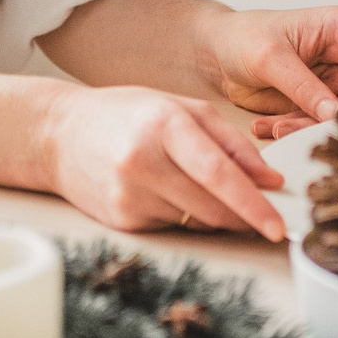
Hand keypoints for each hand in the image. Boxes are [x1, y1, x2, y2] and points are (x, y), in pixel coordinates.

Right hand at [42, 84, 288, 240]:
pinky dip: (184, 217)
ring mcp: (129, 195)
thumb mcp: (181, 109)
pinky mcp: (122, 221)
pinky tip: (166, 193)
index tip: (278, 226)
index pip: (218, 173)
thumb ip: (231, 142)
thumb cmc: (127, 115)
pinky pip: (173, 228)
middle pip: (212, 207)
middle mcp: (144, 162)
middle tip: (265, 217)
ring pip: (196, 222)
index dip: (253, 204)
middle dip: (245, 216)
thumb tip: (271, 180)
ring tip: (199, 188)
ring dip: (215, 215)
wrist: (59, 135)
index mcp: (164, 125)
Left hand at [193, 5, 337, 139]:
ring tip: (279, 126)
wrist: (215, 54)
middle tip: (332, 128)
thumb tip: (335, 112)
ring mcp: (335, 84)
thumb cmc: (243, 37)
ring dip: (317, 127)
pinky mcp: (319, 106)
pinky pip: (324, 128)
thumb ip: (303, 85)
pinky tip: (269, 126)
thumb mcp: (269, 57)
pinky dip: (298, 132)